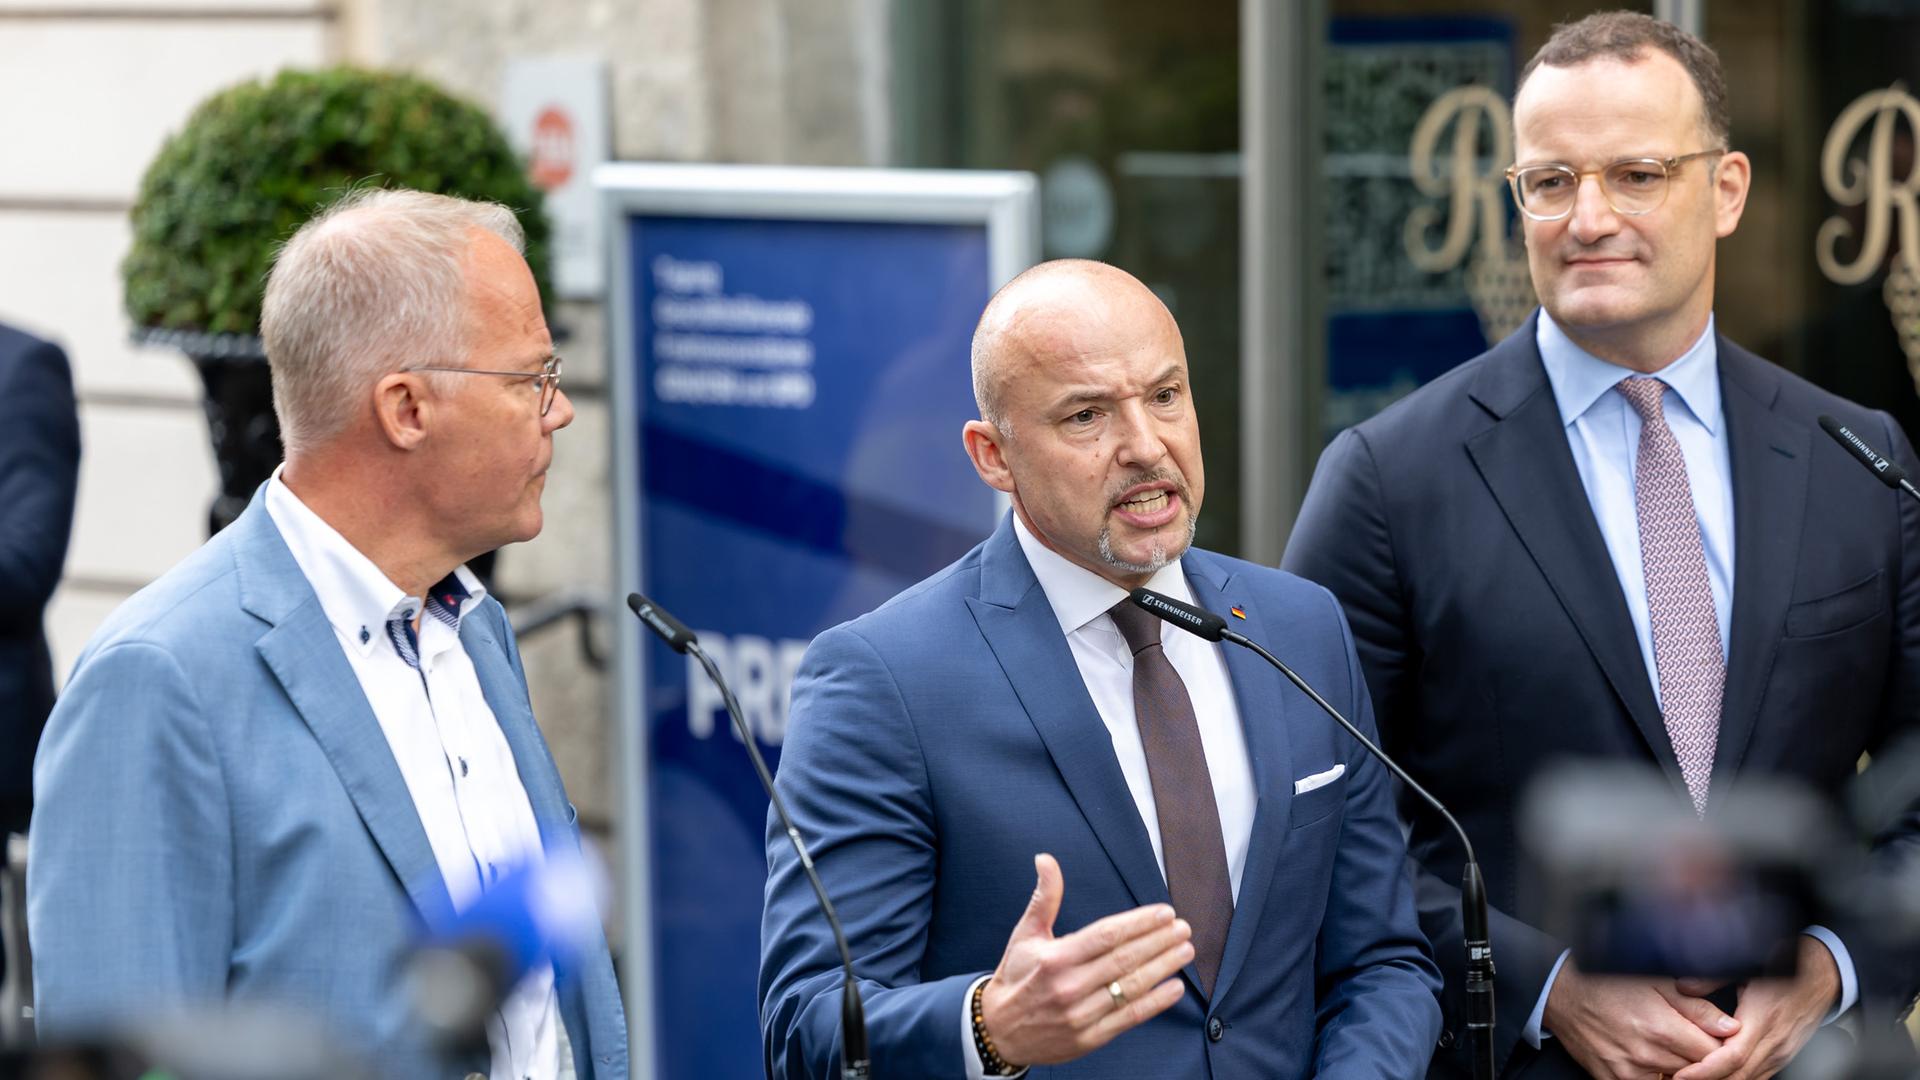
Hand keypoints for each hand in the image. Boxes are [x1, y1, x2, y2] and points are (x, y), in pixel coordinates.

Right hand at [979, 853, 1192, 1065]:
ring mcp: (1081, 1014)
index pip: (1106, 935)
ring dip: (1163, 967)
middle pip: (1124, 959)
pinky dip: (1155, 1003)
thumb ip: (1044, 897)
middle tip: (1183, 928)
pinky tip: (1174, 988)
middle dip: (1159, 942)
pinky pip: (1129, 1018)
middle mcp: (1069, 986)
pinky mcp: (1089, 1038)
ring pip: (1131, 987)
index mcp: (1056, 958)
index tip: (1164, 913)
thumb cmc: (1016, 976)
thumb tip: (1045, 859)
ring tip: (1185, 951)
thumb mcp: (1025, 934)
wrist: (999, 1031)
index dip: (1139, 923)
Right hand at [1544, 959, 1739, 1079]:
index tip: (1719, 1037)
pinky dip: (1657, 1076)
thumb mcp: (1656, 983)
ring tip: (1673, 1050)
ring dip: (1681, 1070)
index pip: (1714, 1054)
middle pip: (1698, 1072)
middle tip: (1695, 1042)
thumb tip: (1731, 1027)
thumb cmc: (1610, 983)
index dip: (1722, 1046)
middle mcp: (1647, 1055)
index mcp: (1661, 1028)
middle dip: (1703, 1059)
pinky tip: (1656, 1062)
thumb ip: (1697, 1008)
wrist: (1564, 995)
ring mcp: (1628, 1073)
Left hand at [1671, 936, 1839, 1079]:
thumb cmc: (1783, 967)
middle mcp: (1774, 1041)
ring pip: (1750, 1079)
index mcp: (1762, 1018)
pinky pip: (1759, 1075)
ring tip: (1692, 1078)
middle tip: (1677, 1079)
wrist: (1821, 976)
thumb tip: (1683, 986)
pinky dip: (1737, 1078)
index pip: (1733, 1056)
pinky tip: (1718, 1076)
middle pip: (1740, 1075)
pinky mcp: (1783, 1055)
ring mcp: (1781, 1052)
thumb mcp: (1746, 966)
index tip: (1683, 1075)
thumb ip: (1713, 978)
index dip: (1706, 1070)